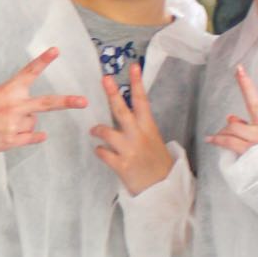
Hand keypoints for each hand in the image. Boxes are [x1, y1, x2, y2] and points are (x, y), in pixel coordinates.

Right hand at [0, 48, 87, 154]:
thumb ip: (13, 100)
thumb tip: (34, 116)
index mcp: (7, 90)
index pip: (28, 73)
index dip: (43, 60)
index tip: (56, 50)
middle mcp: (13, 107)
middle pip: (46, 103)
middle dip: (67, 102)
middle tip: (84, 101)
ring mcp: (13, 125)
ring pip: (34, 123)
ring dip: (24, 123)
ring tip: (3, 123)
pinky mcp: (11, 141)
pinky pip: (32, 137)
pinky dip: (31, 136)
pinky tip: (18, 134)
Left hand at [90, 63, 174, 194]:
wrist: (163, 190)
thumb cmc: (157, 163)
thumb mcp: (154, 140)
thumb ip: (140, 127)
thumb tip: (126, 113)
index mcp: (149, 127)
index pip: (142, 100)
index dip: (137, 82)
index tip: (133, 66)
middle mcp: (139, 136)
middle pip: (122, 110)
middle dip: (112, 93)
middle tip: (105, 78)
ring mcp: (129, 150)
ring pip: (106, 132)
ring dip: (98, 130)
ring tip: (95, 130)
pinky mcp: (121, 165)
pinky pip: (102, 152)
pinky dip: (100, 150)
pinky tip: (101, 151)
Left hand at [207, 57, 257, 154]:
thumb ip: (252, 122)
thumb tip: (231, 117)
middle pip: (255, 103)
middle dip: (246, 85)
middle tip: (239, 69)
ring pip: (234, 126)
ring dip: (228, 131)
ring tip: (229, 133)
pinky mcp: (250, 152)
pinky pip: (227, 141)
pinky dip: (218, 139)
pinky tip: (210, 139)